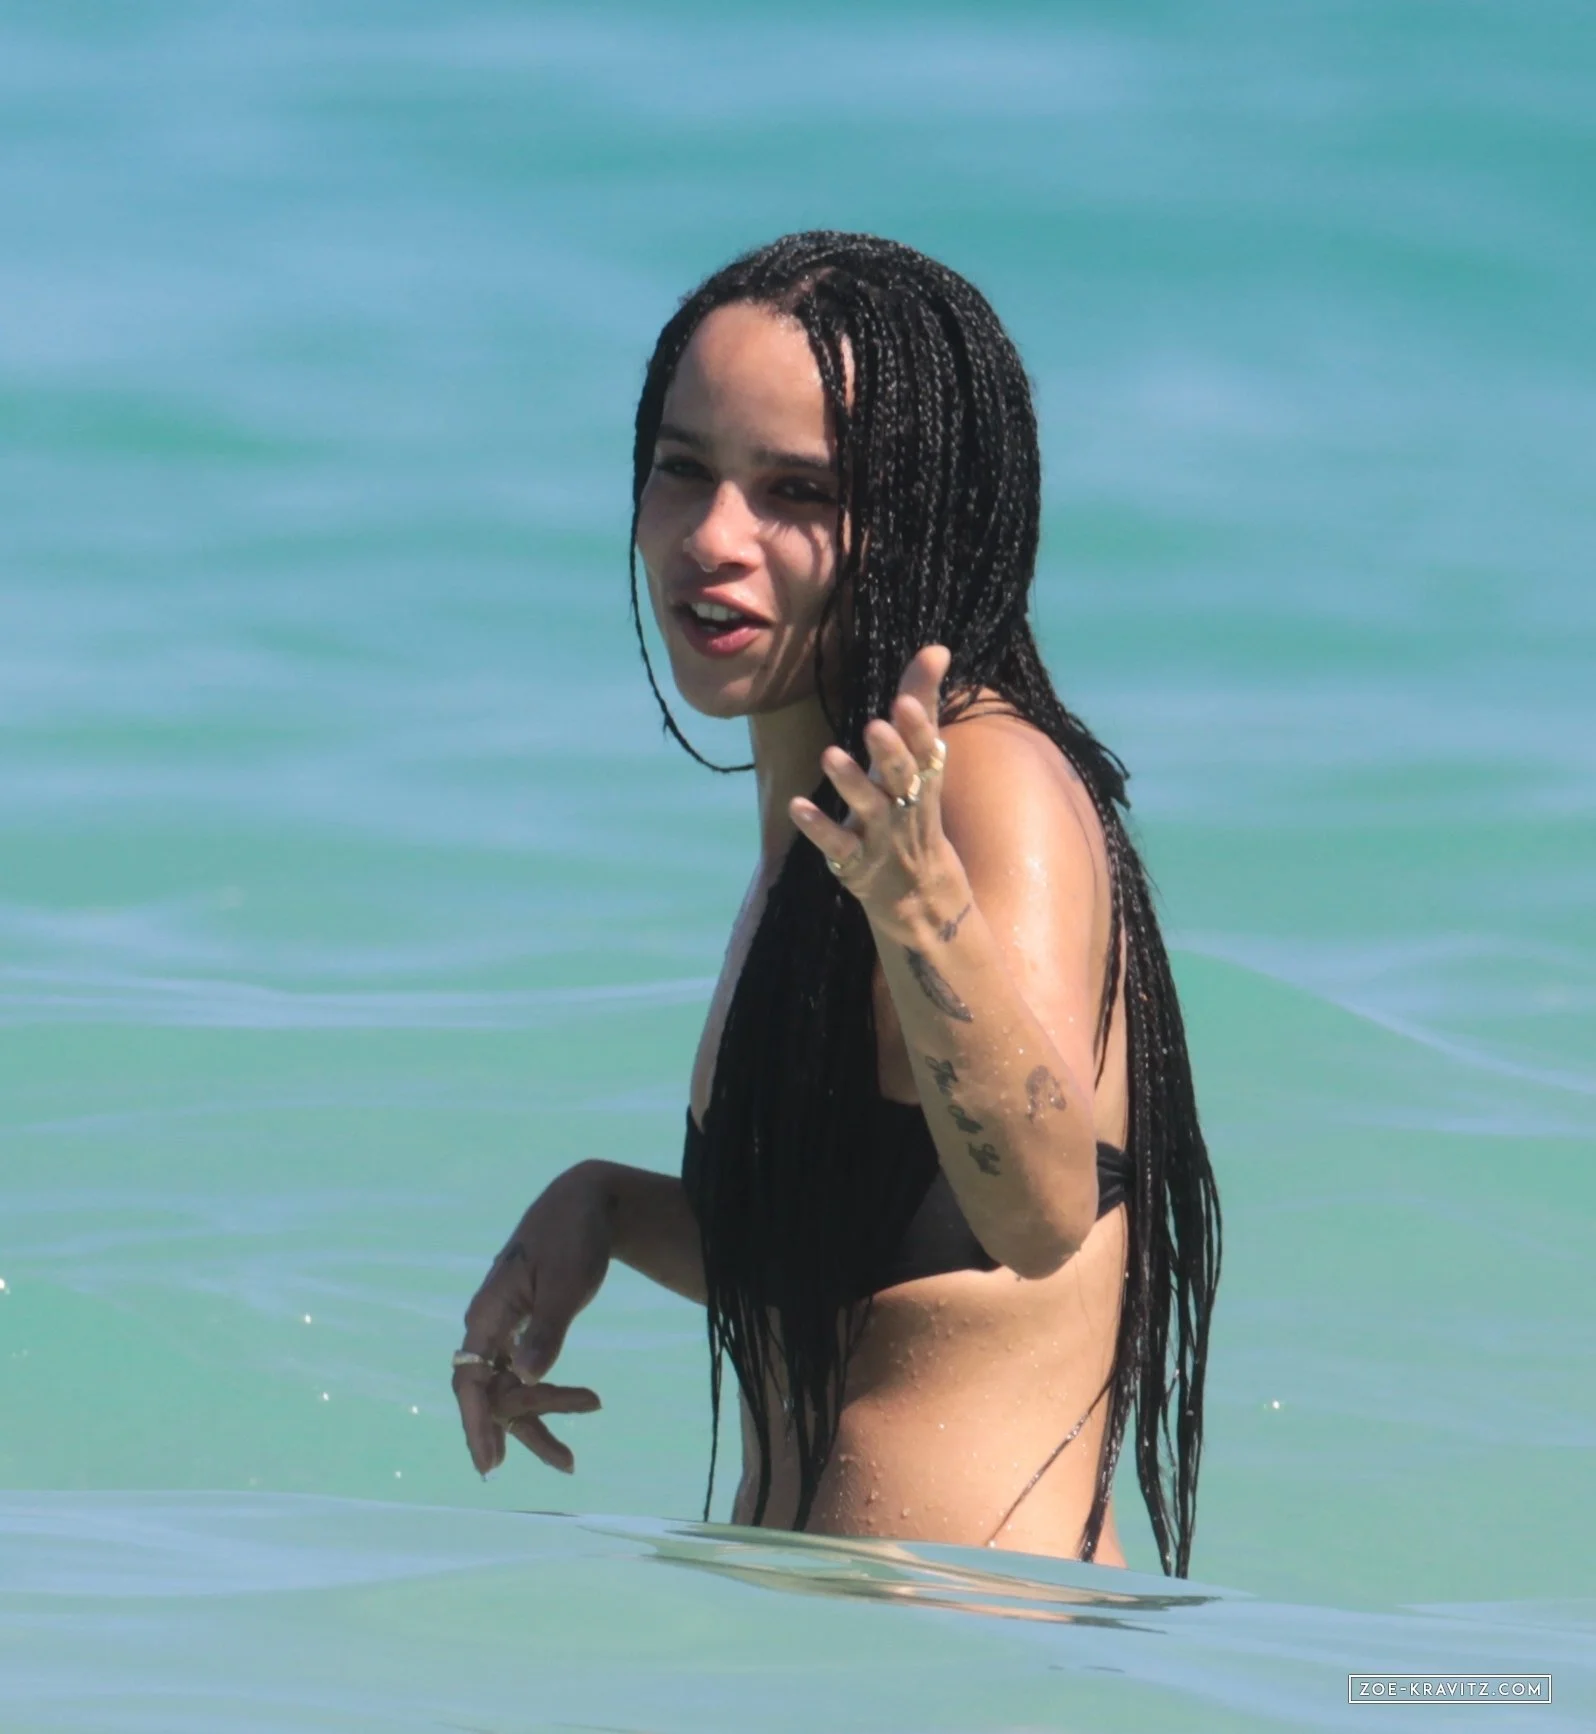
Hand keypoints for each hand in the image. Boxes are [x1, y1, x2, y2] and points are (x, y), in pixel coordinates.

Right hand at [452, 1164, 608, 1476]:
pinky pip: (523, 1371)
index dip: (477, 1423)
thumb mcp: (568, 1283)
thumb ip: (547, 1329)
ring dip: (540, 1417)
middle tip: (565, 1463)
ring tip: (572, 1458)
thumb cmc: (574, 1238)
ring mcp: (503, 1326)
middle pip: (490, 1391)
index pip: (470, 1379)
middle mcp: (488, 1324)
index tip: (492, 1463)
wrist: (586, 1203)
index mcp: (488, 1312)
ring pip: (509, 1386)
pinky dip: (546, 1393)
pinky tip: (576, 1405)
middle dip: (523, 1429)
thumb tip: (525, 1375)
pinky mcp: (523, 1325)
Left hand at [789, 645, 963, 931]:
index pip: (927, 749)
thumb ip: (924, 702)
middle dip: (891, 753)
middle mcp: (906, 804)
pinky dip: (818, 826)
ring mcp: (881, 835)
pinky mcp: (856, 862)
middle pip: (903, 777)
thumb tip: (936, 647)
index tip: (906, 701)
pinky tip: (797, 806)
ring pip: (869, 808)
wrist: (919, 892)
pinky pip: (837, 844)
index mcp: (924, 777)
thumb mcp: (920, 760)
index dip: (919, 727)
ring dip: (851, 782)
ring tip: (830, 754)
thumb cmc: (913, 807)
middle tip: (874, 725)